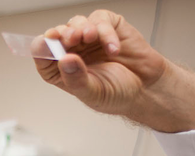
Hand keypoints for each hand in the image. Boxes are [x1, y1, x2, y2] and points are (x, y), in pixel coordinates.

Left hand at [34, 10, 194, 131]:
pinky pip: (101, 20)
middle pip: (55, 34)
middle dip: (61, 37)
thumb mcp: (94, 95)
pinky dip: (105, 31)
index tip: (44, 48)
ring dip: (84, 32)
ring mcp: (91, 38)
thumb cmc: (122, 97)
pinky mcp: (112, 27)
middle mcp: (73, 51)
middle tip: (69, 43)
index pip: (39, 53)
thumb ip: (74, 78)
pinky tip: (114, 46)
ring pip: (77, 23)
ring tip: (95, 45)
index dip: (40, 48)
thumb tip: (62, 58)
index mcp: (61, 70)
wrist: (156, 93)